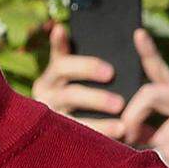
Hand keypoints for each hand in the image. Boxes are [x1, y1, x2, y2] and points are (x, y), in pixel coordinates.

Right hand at [32, 23, 125, 138]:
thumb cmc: (71, 86)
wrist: (51, 123)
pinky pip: (80, 139)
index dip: (86, 66)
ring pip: (73, 119)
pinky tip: (119, 134)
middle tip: (119, 99)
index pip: (62, 65)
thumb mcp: (66, 69)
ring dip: (99, 122)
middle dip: (96, 97)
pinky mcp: (59, 137)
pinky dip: (100, 134)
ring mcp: (51, 118)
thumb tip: (60, 28)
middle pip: (70, 93)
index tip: (110, 70)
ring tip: (122, 123)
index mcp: (50, 76)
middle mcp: (46, 96)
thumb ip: (64, 49)